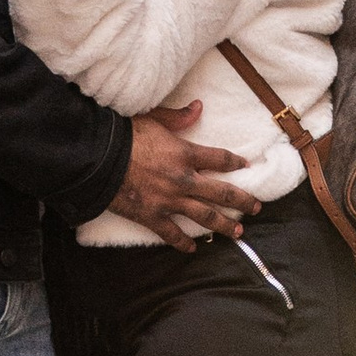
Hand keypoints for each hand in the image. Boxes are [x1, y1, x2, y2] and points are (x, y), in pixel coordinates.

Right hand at [115, 101, 252, 251]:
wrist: (99, 158)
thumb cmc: (124, 134)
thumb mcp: (153, 118)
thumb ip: (178, 117)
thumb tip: (198, 107)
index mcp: (185, 154)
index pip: (219, 159)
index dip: (235, 161)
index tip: (245, 165)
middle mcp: (183, 180)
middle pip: (222, 193)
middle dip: (242, 200)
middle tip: (256, 207)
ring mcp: (169, 201)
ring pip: (205, 217)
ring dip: (224, 225)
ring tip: (238, 232)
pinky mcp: (152, 216)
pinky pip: (172, 234)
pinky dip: (182, 243)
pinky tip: (192, 249)